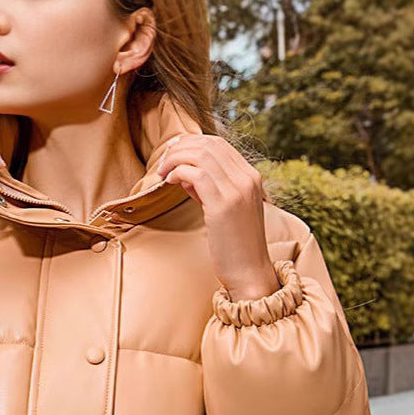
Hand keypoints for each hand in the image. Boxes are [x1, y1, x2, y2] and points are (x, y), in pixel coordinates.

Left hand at [156, 134, 280, 301]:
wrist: (249, 272)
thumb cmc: (234, 245)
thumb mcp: (224, 209)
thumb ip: (208, 188)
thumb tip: (184, 173)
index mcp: (251, 177)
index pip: (220, 144)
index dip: (192, 142)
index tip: (172, 152)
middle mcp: (247, 179)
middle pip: (209, 145)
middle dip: (180, 148)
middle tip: (162, 162)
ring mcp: (238, 190)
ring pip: (201, 155)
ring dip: (175, 159)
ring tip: (162, 172)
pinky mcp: (224, 205)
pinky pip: (196, 174)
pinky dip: (178, 172)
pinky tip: (169, 182)